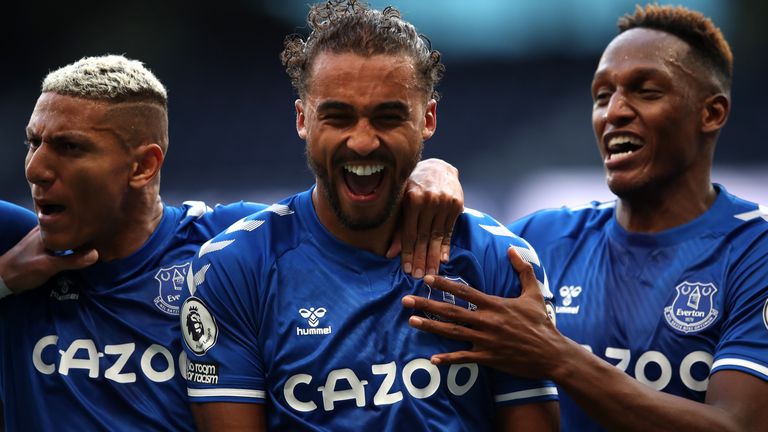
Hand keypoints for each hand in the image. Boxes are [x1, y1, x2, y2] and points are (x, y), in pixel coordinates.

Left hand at [0, 226, 97, 293]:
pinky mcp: (42, 245)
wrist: (1, 279)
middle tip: (101, 228)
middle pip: (67, 224)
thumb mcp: (49, 266)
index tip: (100, 222)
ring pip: (64, 231)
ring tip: (94, 236)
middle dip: (82, 226)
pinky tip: (78, 246)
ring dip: (76, 234)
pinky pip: (61, 238)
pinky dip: (70, 241)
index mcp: (45, 229)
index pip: (69, 219)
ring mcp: (42, 236)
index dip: (84, 219)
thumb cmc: (23, 270)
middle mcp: (44, 229)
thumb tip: (96, 254)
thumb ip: (72, 261)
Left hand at [388, 158, 462, 277]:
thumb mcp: (402, 202)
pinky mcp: (457, 204)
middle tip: (417, 277)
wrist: (439, 167)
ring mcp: (444, 202)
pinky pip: (449, 230)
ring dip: (433, 257)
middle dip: (420, 259)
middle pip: (423, 237)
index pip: (409, 232)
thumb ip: (398, 228)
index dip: (407, 253)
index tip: (406, 270)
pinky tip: (443, 259)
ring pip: (437, 236)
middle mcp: (429, 200)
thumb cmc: (415, 186)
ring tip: (430, 273)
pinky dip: (445, 245)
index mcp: (412, 198)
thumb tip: (389, 254)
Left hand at [402, 247, 560, 377]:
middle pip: (451, 311)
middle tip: (406, 301)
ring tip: (411, 322)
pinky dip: (448, 358)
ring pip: (452, 332)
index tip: (426, 279)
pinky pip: (464, 358)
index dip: (444, 284)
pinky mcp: (488, 358)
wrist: (552, 353)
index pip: (464, 291)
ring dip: (430, 327)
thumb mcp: (534, 292)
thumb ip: (522, 269)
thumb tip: (512, 248)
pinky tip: (432, 359)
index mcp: (495, 304)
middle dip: (426, 305)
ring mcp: (486, 340)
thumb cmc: (542, 322)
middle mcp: (487, 321)